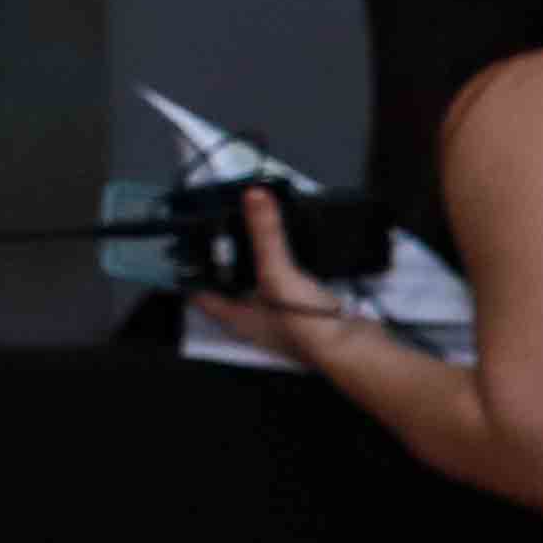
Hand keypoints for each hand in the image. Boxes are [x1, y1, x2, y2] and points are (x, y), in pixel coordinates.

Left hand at [179, 185, 355, 365]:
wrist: (353, 349)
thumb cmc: (304, 321)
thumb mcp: (277, 273)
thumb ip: (266, 234)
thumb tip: (253, 193)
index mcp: (235, 317)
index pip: (199, 292)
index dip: (191, 269)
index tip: (189, 243)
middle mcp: (253, 321)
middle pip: (228, 290)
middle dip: (225, 264)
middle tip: (221, 232)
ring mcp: (280, 321)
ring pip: (257, 289)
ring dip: (255, 268)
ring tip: (253, 238)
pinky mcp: (304, 316)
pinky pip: (285, 290)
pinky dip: (283, 273)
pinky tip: (289, 256)